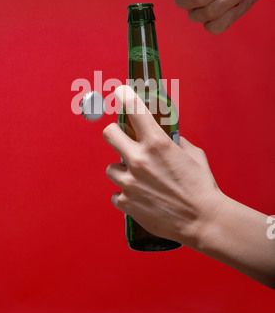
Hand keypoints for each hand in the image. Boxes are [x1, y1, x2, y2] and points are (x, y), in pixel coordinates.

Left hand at [103, 85, 223, 247]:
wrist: (203, 220)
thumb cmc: (201, 187)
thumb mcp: (193, 154)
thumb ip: (175, 142)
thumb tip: (167, 137)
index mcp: (157, 143)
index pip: (134, 109)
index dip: (124, 96)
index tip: (120, 92)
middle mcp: (139, 160)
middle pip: (109, 133)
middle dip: (115, 133)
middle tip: (123, 139)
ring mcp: (130, 182)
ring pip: (111, 167)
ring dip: (122, 170)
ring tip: (138, 178)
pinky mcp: (126, 203)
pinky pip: (116, 194)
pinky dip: (125, 194)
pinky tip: (140, 197)